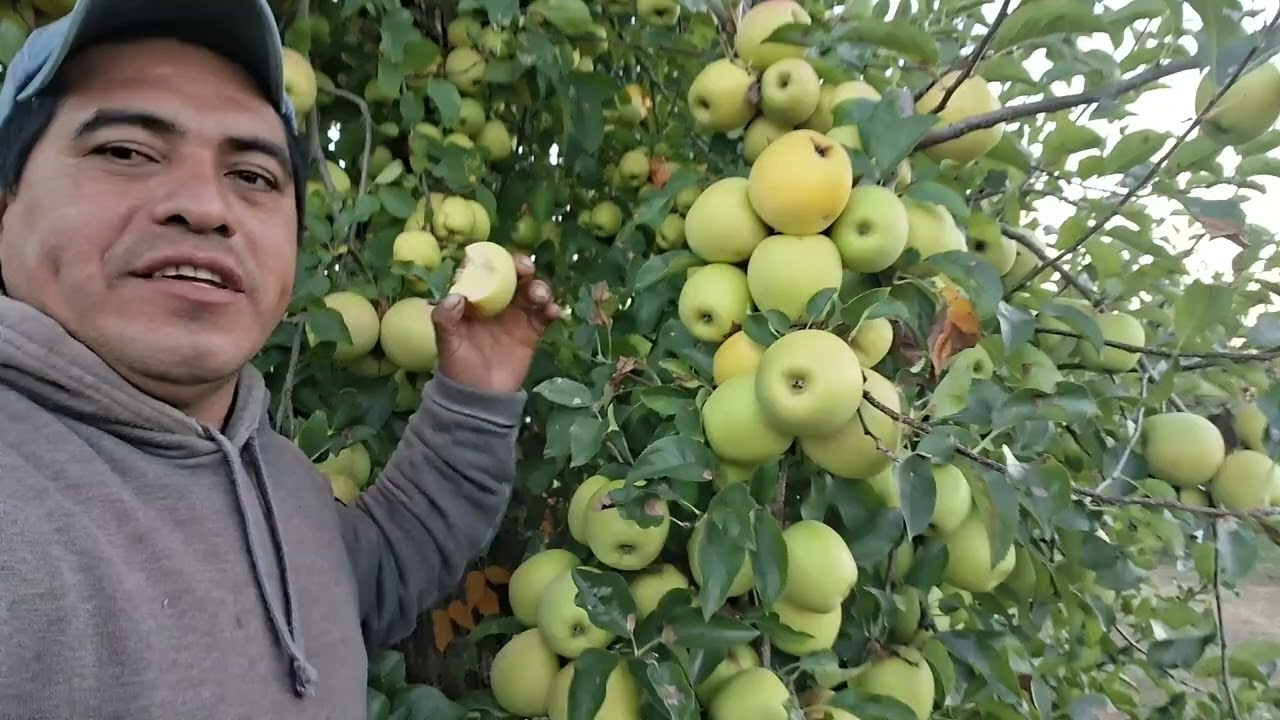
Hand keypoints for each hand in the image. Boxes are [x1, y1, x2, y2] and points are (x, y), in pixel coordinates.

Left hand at [431, 252, 560, 393]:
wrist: (479, 397)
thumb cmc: (458, 366)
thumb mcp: (446, 342)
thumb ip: (445, 319)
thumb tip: (456, 297)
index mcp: (475, 299)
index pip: (486, 272)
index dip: (495, 261)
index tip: (502, 261)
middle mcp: (497, 302)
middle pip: (514, 277)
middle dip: (523, 269)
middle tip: (527, 270)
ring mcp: (517, 316)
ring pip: (532, 292)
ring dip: (540, 288)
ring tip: (540, 297)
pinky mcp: (533, 331)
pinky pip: (544, 314)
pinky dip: (551, 309)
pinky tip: (554, 312)